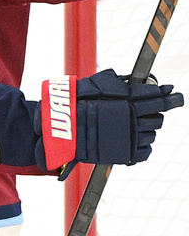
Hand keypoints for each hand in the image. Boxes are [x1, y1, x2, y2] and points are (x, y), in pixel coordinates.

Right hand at [37, 69, 183, 176]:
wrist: (60, 130)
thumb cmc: (74, 104)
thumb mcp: (94, 85)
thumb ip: (118, 82)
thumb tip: (136, 81)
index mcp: (126, 101)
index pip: (157, 98)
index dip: (170, 96)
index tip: (175, 94)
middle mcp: (131, 119)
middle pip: (159, 115)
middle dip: (158, 111)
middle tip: (151, 109)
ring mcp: (129, 138)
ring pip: (153, 133)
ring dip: (148, 128)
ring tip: (135, 125)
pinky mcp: (126, 154)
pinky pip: (146, 150)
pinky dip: (143, 145)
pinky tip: (133, 139)